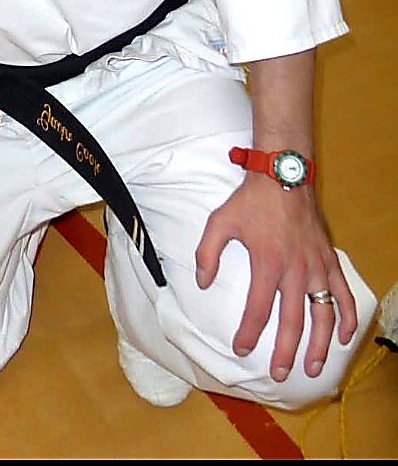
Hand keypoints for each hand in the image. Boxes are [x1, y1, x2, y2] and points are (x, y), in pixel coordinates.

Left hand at [195, 176, 358, 382]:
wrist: (283, 177)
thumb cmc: (250, 200)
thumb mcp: (219, 222)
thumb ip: (207, 253)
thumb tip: (203, 283)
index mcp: (267, 263)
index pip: (257, 310)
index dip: (249, 333)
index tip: (241, 349)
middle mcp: (296, 270)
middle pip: (292, 322)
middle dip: (285, 352)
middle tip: (279, 374)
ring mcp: (317, 267)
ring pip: (323, 315)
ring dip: (320, 345)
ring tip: (314, 367)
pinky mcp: (330, 261)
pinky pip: (343, 294)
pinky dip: (347, 318)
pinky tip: (344, 337)